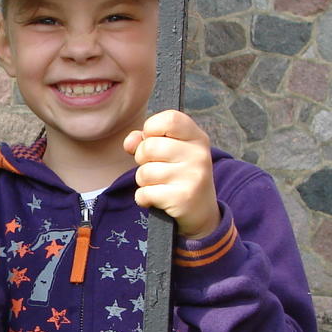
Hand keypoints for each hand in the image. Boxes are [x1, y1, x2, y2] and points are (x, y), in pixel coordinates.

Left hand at [123, 111, 220, 239]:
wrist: (201, 212)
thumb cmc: (181, 176)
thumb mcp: (171, 152)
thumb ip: (147, 140)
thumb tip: (129, 142)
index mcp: (197, 137)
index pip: (169, 119)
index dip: (151, 128)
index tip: (152, 140)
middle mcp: (198, 154)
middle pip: (149, 147)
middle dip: (142, 159)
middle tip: (155, 168)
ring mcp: (193, 176)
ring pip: (144, 172)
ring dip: (143, 181)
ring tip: (159, 185)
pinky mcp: (183, 198)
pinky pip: (145, 193)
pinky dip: (143, 198)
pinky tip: (157, 199)